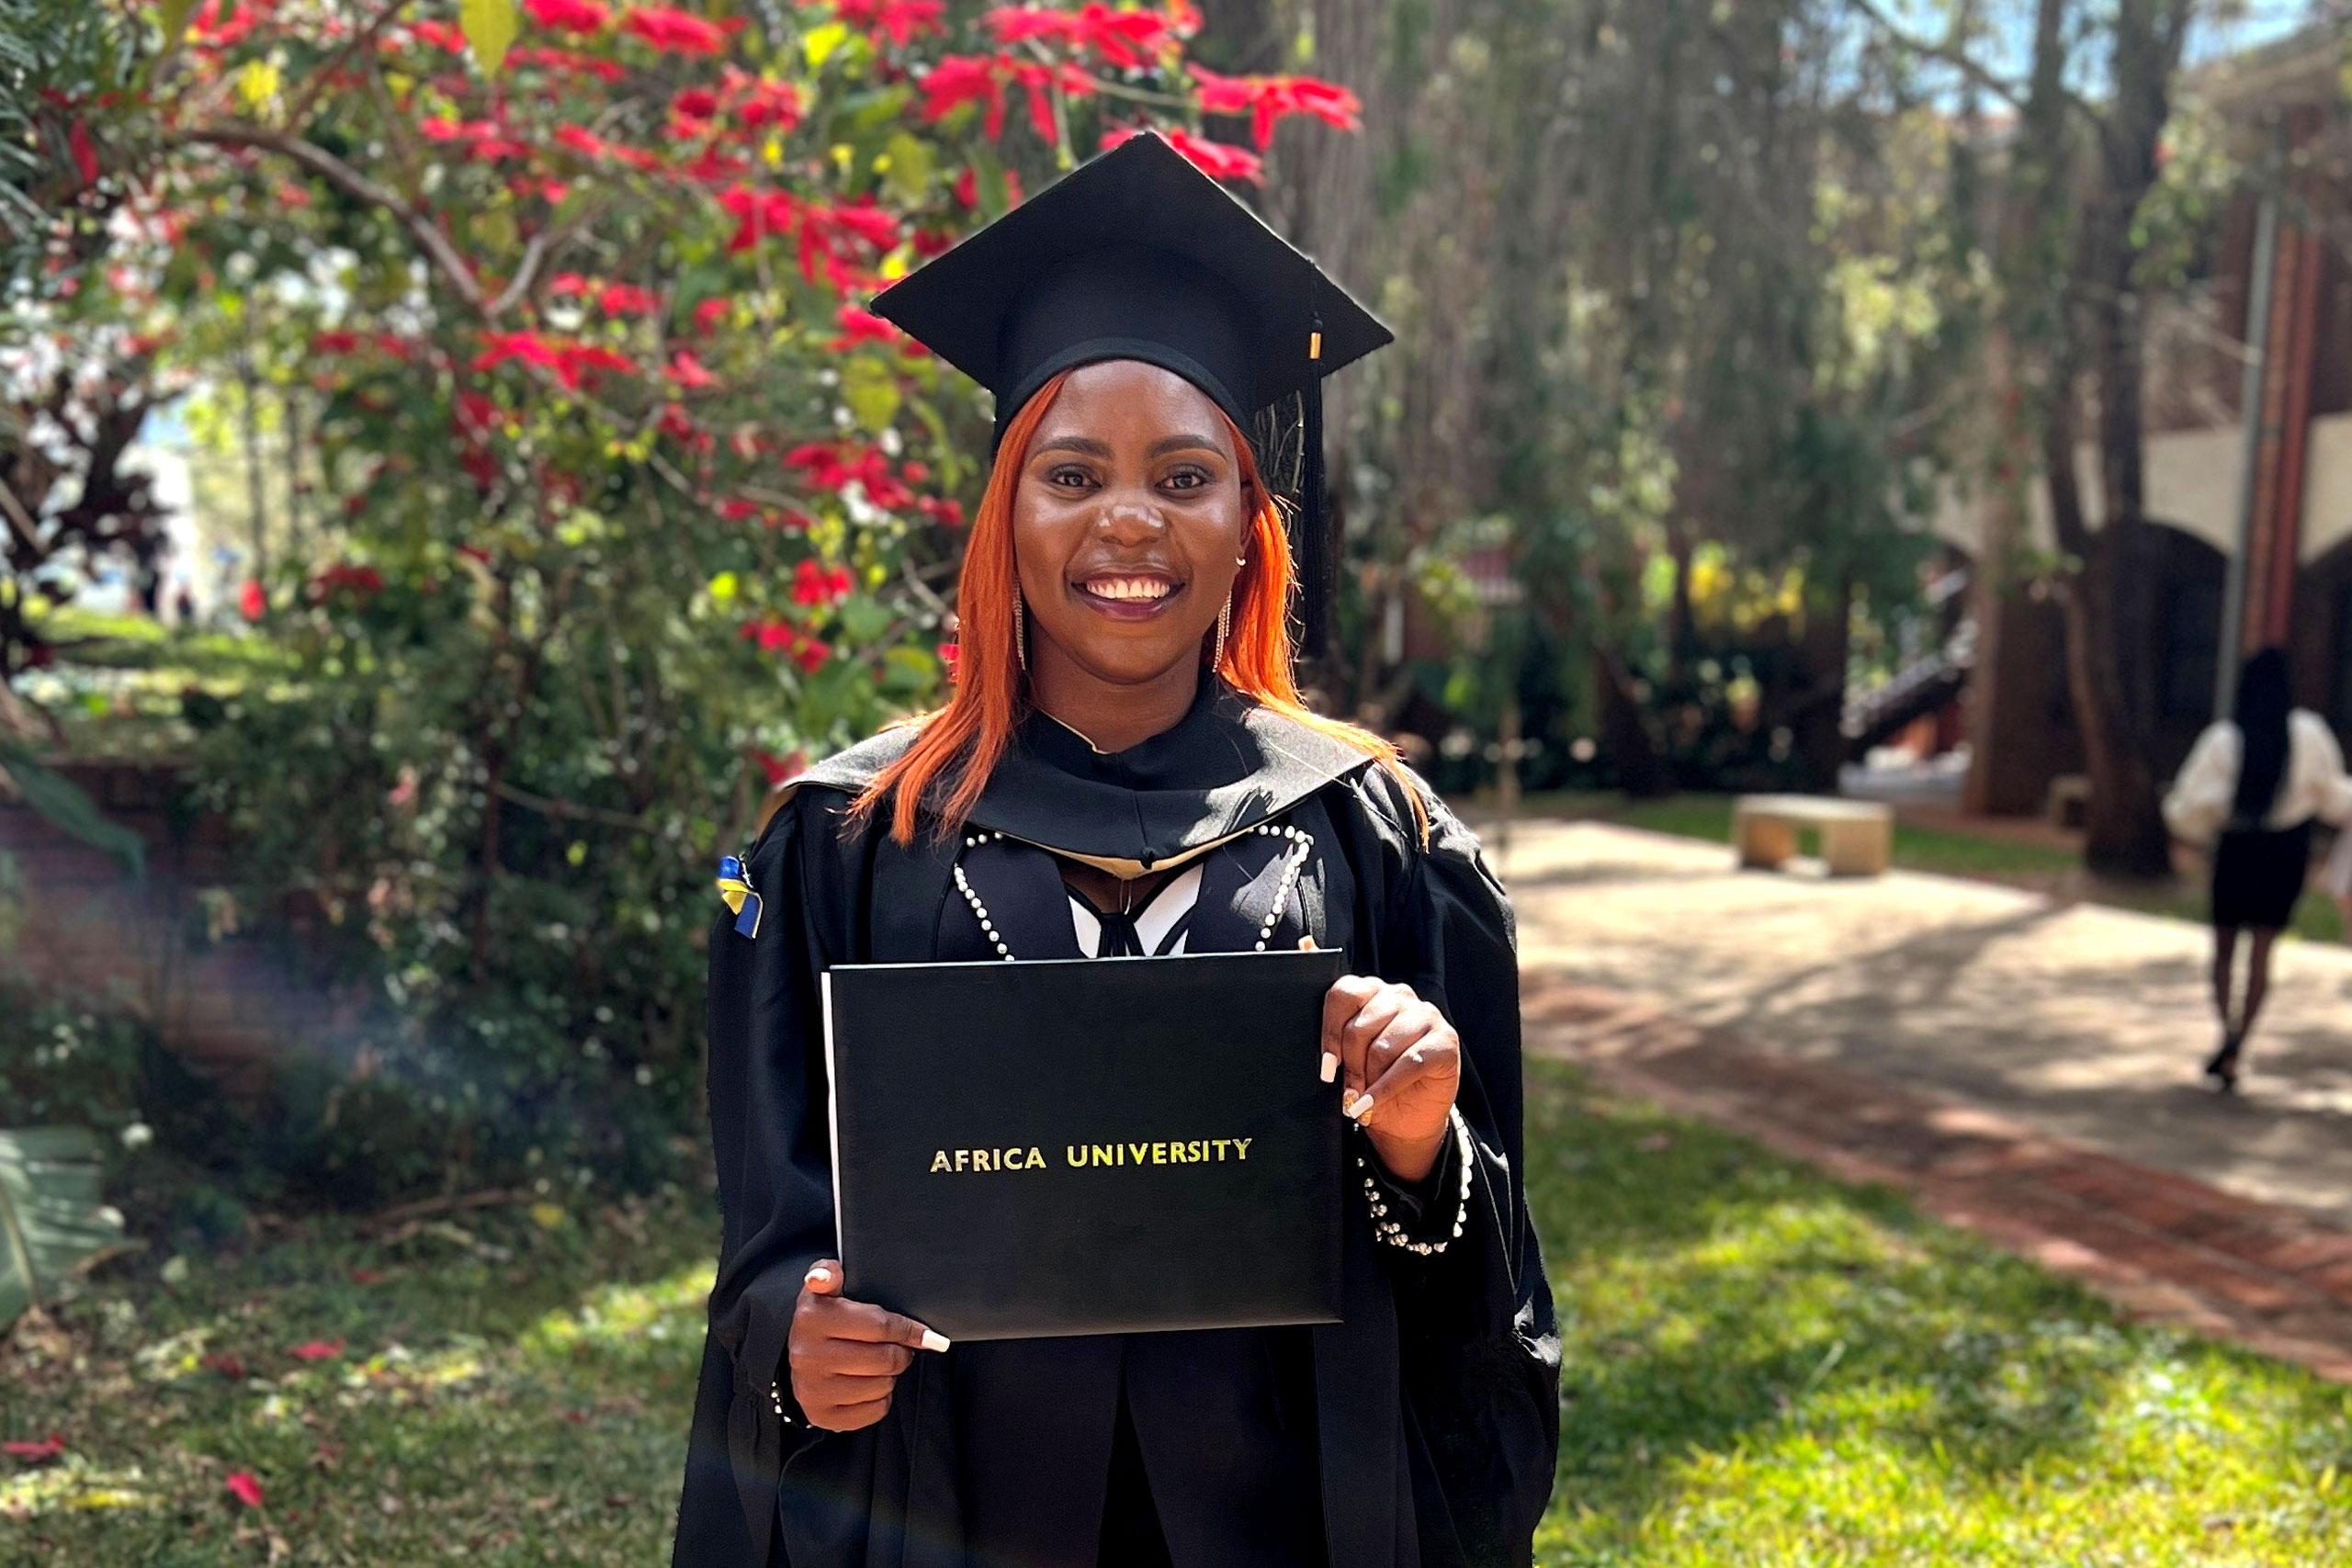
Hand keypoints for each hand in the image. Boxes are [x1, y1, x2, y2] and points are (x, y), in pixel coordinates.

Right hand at [787, 1259, 948, 1431]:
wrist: (798, 1355)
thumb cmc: (825, 1317)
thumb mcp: (825, 1288)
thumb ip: (830, 1272)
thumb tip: (823, 1275)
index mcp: (812, 1317)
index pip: (880, 1326)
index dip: (910, 1330)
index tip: (927, 1334)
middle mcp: (807, 1355)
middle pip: (886, 1359)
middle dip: (900, 1352)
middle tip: (896, 1346)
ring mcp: (812, 1388)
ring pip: (883, 1386)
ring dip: (890, 1375)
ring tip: (877, 1363)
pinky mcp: (821, 1414)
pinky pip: (874, 1410)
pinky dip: (880, 1398)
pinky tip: (867, 1383)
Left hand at [1319, 969, 1460, 1183]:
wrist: (1404, 1118)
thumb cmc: (1369, 1079)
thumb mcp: (1343, 1049)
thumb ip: (1328, 1005)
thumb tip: (1305, 944)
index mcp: (1372, 991)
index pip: (1343, 993)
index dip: (1330, 1033)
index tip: (1326, 1066)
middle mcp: (1400, 996)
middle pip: (1360, 1026)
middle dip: (1349, 1066)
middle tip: (1345, 1090)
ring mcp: (1426, 1015)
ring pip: (1383, 1047)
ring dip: (1367, 1080)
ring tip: (1359, 1099)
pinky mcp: (1446, 1040)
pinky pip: (1408, 1063)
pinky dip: (1384, 1089)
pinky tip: (1370, 1104)